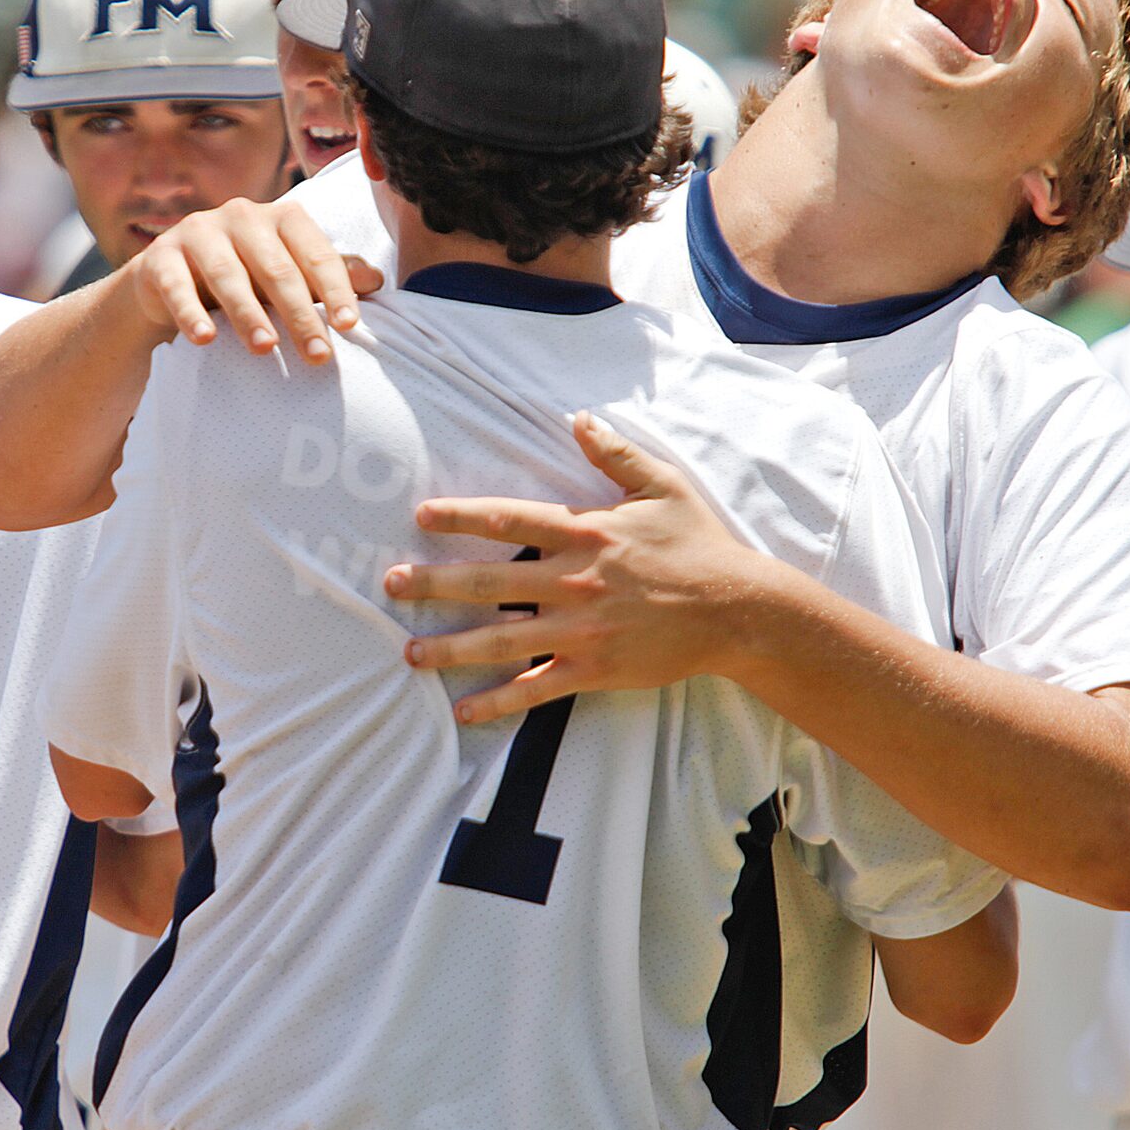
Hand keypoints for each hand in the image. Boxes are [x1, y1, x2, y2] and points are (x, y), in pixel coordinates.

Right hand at [114, 199, 379, 361]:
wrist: (170, 282)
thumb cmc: (246, 278)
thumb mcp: (289, 276)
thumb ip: (328, 277)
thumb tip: (376, 281)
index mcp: (282, 217)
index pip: (315, 252)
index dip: (335, 289)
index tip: (349, 326)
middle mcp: (242, 216)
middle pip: (276, 267)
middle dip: (299, 313)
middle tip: (318, 354)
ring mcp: (198, 232)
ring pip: (228, 274)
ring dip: (248, 314)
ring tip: (266, 349)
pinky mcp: (159, 257)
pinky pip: (175, 286)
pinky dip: (190, 312)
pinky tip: (204, 340)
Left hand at [387, 411, 776, 723]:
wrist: (738, 610)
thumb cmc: (699, 544)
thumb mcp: (661, 487)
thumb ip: (614, 455)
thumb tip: (578, 419)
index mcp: (585, 533)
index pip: (510, 520)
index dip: (462, 517)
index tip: (421, 516)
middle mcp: (575, 581)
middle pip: (490, 582)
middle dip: (435, 583)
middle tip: (391, 585)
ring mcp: (582, 628)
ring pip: (502, 639)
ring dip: (452, 647)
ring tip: (410, 652)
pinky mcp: (595, 667)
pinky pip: (536, 688)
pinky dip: (499, 701)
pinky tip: (463, 710)